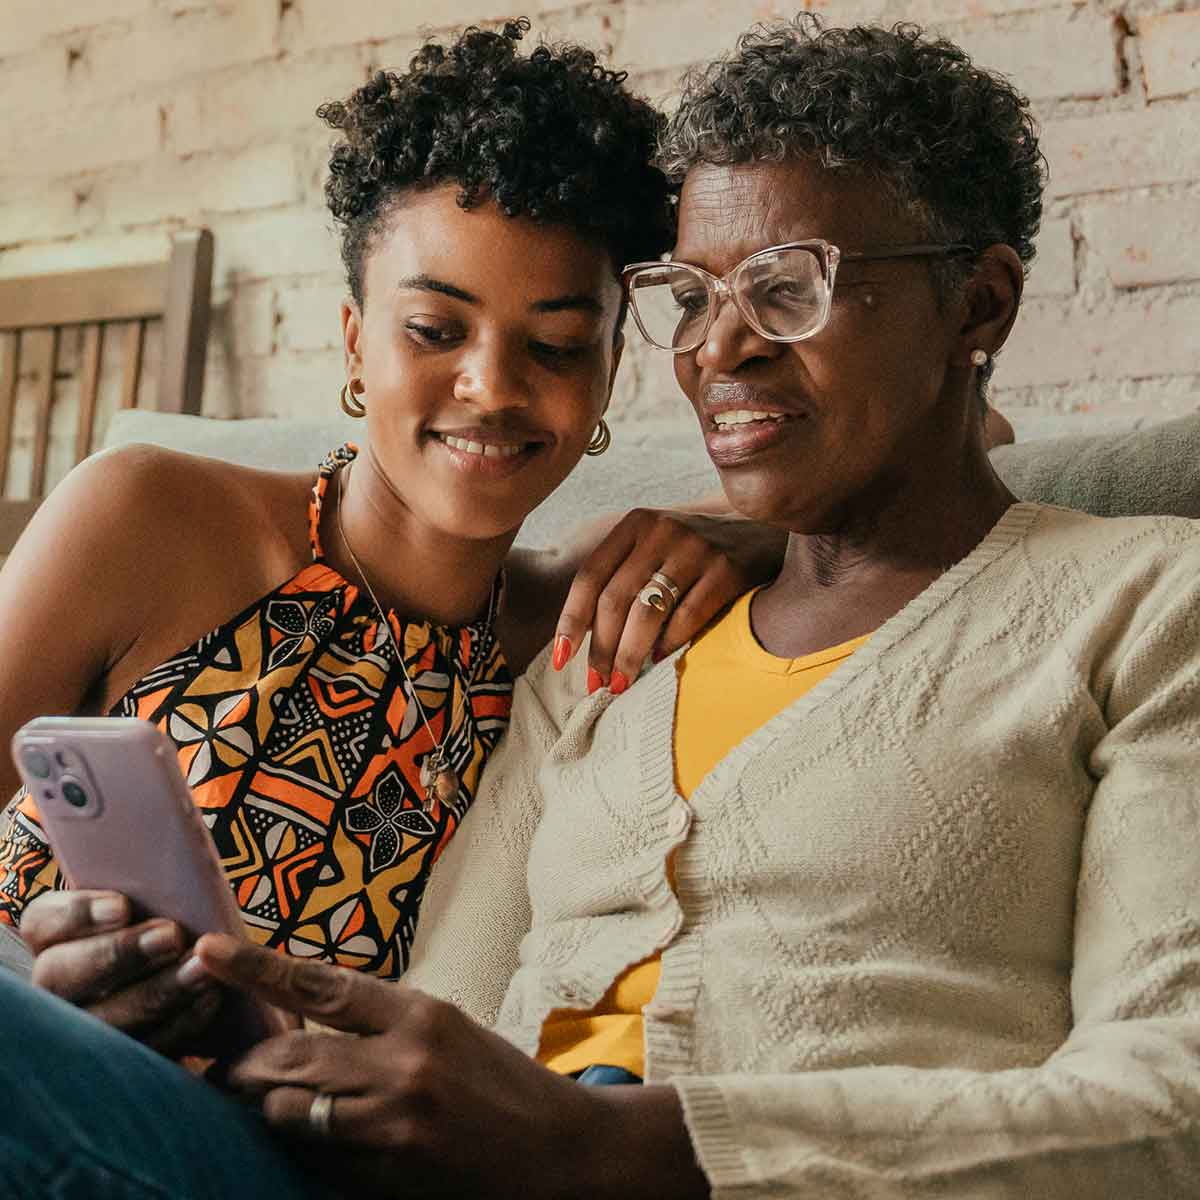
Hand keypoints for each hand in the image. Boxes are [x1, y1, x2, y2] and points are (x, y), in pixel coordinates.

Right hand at [23, 889, 222, 1056]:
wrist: (206, 977)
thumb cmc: (177, 928)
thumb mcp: (162, 906)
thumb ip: (153, 891)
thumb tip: (169, 880)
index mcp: (59, 938)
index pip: (41, 923)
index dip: (76, 915)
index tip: (122, 907)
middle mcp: (59, 986)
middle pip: (58, 974)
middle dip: (116, 954)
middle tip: (170, 935)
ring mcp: (84, 1027)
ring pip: (99, 1020)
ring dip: (154, 992)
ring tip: (200, 970)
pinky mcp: (121, 1060)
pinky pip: (139, 1050)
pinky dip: (177, 1024)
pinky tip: (208, 999)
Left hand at [195, 933, 703, 1199]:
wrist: (559, 1148)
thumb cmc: (501, 1081)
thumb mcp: (449, 1029)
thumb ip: (382, 1023)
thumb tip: (307, 1018)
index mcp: (421, 1014)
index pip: (321, 986)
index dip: (257, 969)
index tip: (209, 951)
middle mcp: (405, 1062)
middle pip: (293, 1055)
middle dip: (250, 1065)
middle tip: (229, 1068)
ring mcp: (397, 1122)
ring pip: (295, 1112)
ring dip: (272, 1109)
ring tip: (269, 1106)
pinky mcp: (393, 1173)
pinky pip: (320, 1160)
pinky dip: (305, 1150)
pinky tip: (312, 1144)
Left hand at [554, 508, 777, 692]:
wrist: (765, 534)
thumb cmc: (697, 554)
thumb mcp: (657, 548)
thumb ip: (624, 577)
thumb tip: (585, 640)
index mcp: (635, 524)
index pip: (590, 576)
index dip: (571, 621)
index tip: (562, 659)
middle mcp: (661, 529)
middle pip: (615, 599)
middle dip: (602, 649)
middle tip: (597, 683)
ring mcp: (695, 547)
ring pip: (647, 612)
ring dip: (629, 655)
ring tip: (622, 684)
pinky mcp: (727, 568)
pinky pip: (687, 617)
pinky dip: (668, 645)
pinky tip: (658, 662)